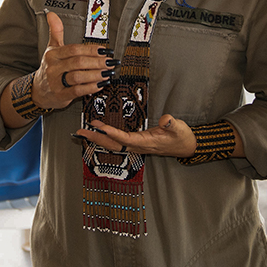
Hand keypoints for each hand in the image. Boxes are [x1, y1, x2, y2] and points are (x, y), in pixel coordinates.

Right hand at [34, 13, 112, 109]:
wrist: (38, 91)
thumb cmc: (49, 68)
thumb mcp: (51, 49)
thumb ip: (55, 31)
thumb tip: (51, 14)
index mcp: (53, 54)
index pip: (73, 49)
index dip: (90, 49)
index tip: (104, 50)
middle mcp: (53, 68)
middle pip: (77, 62)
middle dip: (96, 62)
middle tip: (109, 62)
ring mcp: (56, 82)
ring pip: (78, 77)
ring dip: (95, 75)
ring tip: (107, 73)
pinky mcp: (61, 95)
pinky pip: (77, 91)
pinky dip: (90, 88)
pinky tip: (100, 85)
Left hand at [77, 113, 195, 157]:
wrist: (186, 147)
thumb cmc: (181, 137)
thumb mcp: (180, 128)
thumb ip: (172, 124)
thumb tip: (165, 119)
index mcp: (146, 142)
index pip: (124, 137)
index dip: (111, 132)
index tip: (99, 126)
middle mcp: (138, 146)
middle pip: (113, 144)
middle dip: (96, 138)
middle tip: (80, 132)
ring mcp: (136, 147)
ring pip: (112, 145)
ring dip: (97, 139)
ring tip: (83, 133)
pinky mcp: (136, 145)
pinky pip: (116, 144)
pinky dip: (105, 140)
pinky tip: (97, 136)